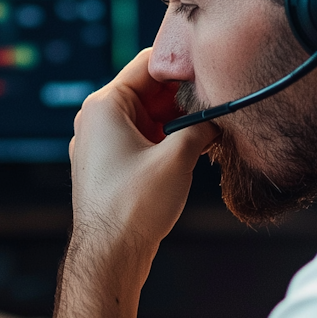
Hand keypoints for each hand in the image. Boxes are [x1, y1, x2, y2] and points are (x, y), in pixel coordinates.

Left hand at [69, 48, 214, 264]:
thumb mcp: (178, 157)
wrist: (109, 256)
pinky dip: (167, 140)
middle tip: (220, 101)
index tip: (214, 68)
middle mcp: (97, 119)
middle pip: (149, 90)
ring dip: (179, 121)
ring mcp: (101, 143)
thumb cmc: (132, 207)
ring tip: (212, 127)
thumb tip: (219, 117)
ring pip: (148, 116)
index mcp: (104, 105)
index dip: (183, 62)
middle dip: (185, 96)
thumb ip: (202, 127)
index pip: (148, 62)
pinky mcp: (110, 165)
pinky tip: (195, 148)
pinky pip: (142, 139)